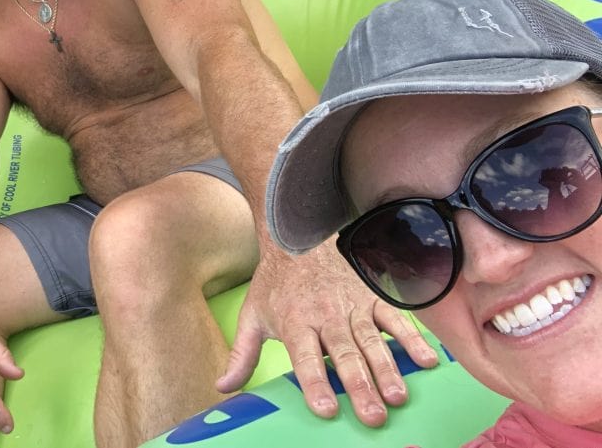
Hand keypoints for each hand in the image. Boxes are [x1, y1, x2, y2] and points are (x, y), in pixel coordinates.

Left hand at [217, 241, 438, 426]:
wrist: (297, 235)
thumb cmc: (275, 284)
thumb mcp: (252, 315)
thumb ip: (242, 354)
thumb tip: (223, 387)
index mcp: (295, 322)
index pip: (305, 357)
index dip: (315, 382)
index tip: (327, 409)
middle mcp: (325, 316)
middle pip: (344, 355)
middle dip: (359, 387)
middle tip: (373, 416)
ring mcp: (352, 306)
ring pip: (372, 341)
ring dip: (387, 370)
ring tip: (398, 397)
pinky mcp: (372, 297)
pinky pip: (395, 319)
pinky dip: (412, 339)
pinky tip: (427, 361)